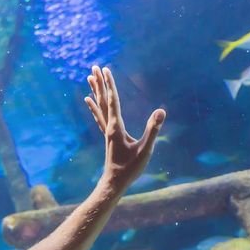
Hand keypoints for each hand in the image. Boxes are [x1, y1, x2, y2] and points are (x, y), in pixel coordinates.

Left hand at [84, 65, 165, 189]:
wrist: (114, 183)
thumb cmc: (130, 169)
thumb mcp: (145, 150)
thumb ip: (153, 130)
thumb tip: (161, 112)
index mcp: (116, 127)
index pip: (113, 101)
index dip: (110, 85)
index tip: (106, 70)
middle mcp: (108, 126)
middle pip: (103, 100)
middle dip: (100, 83)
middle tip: (94, 67)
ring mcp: (107, 131)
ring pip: (99, 106)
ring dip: (95, 91)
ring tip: (89, 78)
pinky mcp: (108, 136)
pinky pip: (99, 116)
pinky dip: (94, 106)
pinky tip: (89, 101)